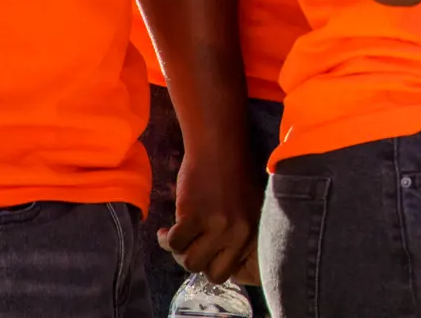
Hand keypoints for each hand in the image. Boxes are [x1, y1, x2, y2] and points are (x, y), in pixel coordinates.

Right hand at [161, 139, 260, 283]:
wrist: (220, 147)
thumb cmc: (231, 177)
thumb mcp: (247, 210)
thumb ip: (239, 238)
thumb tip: (218, 266)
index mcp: (255, 232)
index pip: (237, 271)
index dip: (216, 266)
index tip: (206, 256)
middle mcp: (241, 232)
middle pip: (213, 274)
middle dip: (197, 261)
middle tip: (190, 245)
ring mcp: (219, 226)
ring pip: (190, 262)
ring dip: (179, 251)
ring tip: (178, 234)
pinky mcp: (195, 216)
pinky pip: (173, 244)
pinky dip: (166, 238)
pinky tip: (167, 228)